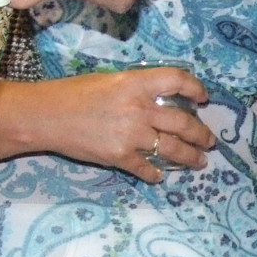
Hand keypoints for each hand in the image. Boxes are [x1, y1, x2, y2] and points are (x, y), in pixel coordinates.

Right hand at [0, 68, 213, 182]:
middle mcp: (139, 108)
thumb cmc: (74, 93)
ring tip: (199, 162)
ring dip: (190, 157)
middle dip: (201, 134)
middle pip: (183, 122)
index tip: (203, 98)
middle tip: (209, 141)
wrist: (47, 115)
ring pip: (172, 148)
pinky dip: (155, 173)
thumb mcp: (110, 80)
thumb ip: (137, 89)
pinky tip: (159, 176)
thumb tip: (161, 102)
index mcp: (136, 83)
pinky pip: (146, 167)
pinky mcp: (120, 156)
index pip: (177, 81)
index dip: (195, 88)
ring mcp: (131, 135)